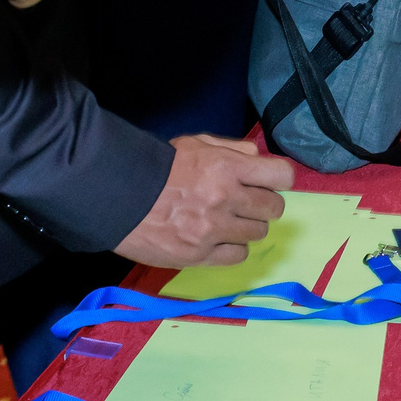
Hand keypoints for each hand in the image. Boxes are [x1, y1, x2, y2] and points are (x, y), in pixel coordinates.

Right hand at [113, 134, 293, 267]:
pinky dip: (232, 248)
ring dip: (247, 226)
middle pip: (274, 208)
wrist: (118, 196)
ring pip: (258, 233)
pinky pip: (238, 255)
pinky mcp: (200, 255)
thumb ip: (232, 149)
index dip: (278, 179)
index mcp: (227, 167)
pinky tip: (217, 239)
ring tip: (226, 220)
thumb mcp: (196, 144)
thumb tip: (259, 159)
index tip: (268, 181)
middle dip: (263, 204)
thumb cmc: (158, 167)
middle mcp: (226, 198)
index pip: (282, 175)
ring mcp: (214, 230)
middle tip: (245, 202)